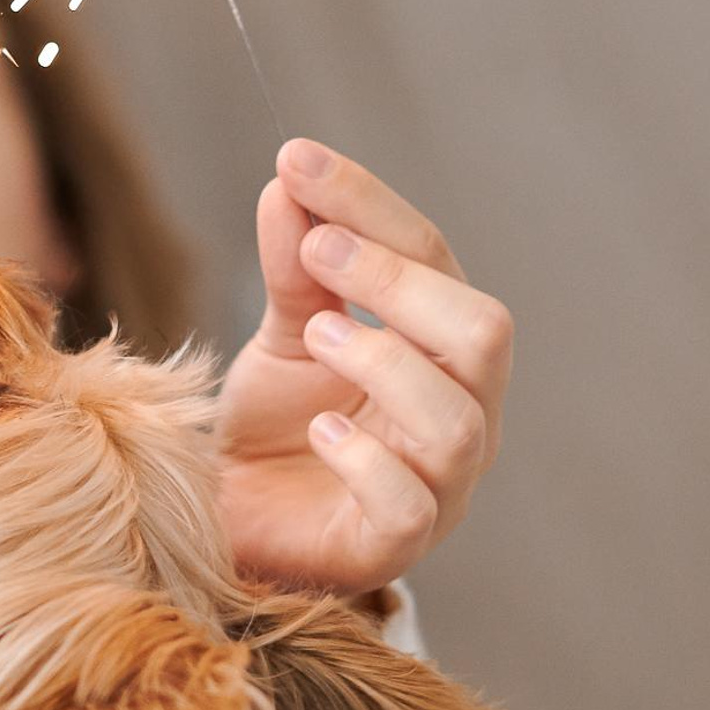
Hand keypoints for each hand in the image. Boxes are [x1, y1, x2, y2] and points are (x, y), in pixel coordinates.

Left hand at [217, 139, 514, 596]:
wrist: (226, 524)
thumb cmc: (275, 431)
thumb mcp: (283, 338)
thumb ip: (296, 270)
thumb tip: (291, 181)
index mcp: (443, 350)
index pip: (436, 261)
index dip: (371, 207)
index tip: (298, 162)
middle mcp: (463, 413)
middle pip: (483, 333)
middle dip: (399, 282)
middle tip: (316, 253)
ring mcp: (440, 487)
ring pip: (456, 419)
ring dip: (384, 362)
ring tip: (317, 338)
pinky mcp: (396, 547)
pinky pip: (408, 503)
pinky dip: (363, 458)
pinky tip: (316, 429)